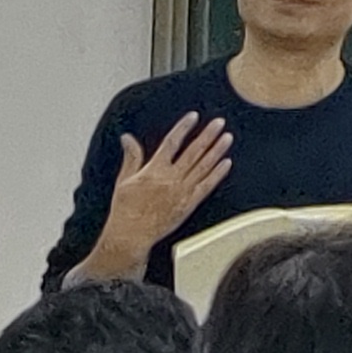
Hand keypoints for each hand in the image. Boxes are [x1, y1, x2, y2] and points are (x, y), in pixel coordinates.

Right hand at [75, 114, 231, 279]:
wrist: (130, 235)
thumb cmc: (125, 210)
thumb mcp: (124, 180)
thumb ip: (131, 157)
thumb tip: (127, 138)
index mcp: (154, 170)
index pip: (172, 142)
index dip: (183, 127)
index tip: (193, 117)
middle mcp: (170, 178)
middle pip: (193, 151)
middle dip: (208, 135)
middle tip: (219, 122)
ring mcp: (182, 191)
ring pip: (203, 166)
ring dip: (217, 151)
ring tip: (227, 137)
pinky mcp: (189, 204)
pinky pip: (206, 186)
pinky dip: (217, 174)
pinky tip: (226, 163)